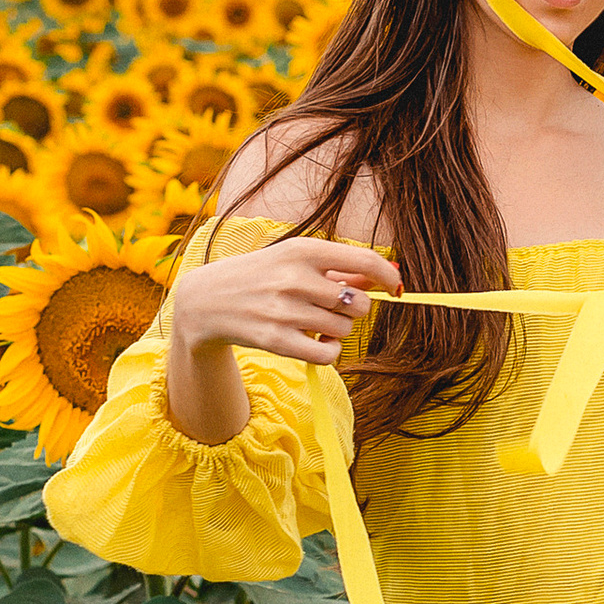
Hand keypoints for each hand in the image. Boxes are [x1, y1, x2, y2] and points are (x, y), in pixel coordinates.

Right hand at [173, 235, 400, 371]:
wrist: (208, 300)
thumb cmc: (261, 276)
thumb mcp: (294, 260)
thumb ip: (338, 268)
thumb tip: (383, 277)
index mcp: (302, 250)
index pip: (364, 259)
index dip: (388, 276)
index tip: (395, 288)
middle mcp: (295, 278)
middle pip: (359, 303)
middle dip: (355, 309)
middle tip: (333, 307)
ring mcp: (285, 311)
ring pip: (344, 329)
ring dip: (338, 330)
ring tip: (315, 322)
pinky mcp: (277, 341)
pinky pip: (328, 354)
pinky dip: (329, 351)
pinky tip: (317, 341)